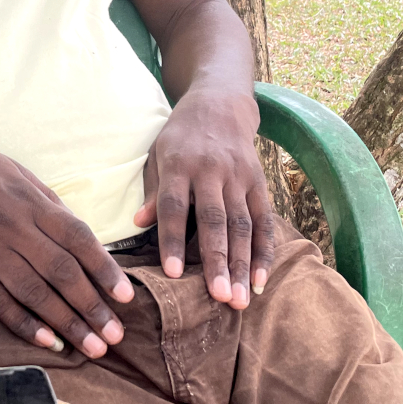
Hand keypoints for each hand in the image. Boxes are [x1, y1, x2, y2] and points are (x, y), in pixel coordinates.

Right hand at [0, 127, 133, 356]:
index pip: (79, 240)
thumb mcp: (13, 171)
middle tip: (116, 336)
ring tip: (92, 347)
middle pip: (63, 273)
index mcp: (30, 200)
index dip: (105, 270)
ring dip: (67, 323)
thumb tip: (75, 229)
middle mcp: (14, 227)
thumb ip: (46, 201)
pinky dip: (24, 323)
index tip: (126, 297)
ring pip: (35, 293)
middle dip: (93, 307)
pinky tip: (47, 341)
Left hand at [133, 89, 274, 307]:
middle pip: (214, 221)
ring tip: (240, 299)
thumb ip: (153, 190)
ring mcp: (238, 177)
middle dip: (216, 261)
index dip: (173, 239)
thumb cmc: (181, 136)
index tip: (172, 273)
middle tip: (219, 297)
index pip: (174, 206)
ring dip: (242, 264)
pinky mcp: (258, 182)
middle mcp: (211, 171)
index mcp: (178, 164)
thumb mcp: (158, 153)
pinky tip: (261, 280)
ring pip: (242, 225)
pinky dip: (264, 251)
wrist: (220, 103)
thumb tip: (138, 224)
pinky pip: (263, 221)